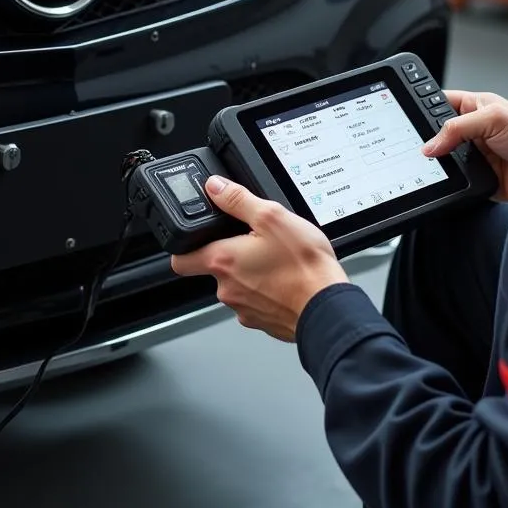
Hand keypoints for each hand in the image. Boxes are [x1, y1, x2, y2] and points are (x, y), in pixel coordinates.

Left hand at [171, 177, 349, 341]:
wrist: (328, 309)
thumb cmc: (304, 267)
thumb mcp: (272, 217)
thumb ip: (238, 200)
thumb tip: (215, 187)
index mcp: (223, 260)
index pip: (180, 260)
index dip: (184, 246)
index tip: (195, 238)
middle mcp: (226, 289)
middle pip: (214, 268)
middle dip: (231, 254)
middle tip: (256, 242)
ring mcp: (243, 308)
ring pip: (237, 285)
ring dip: (251, 272)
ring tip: (278, 260)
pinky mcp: (261, 321)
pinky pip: (256, 300)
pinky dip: (266, 289)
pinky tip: (286, 278)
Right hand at [423, 91, 507, 200]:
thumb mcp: (493, 118)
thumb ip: (458, 127)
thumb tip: (430, 144)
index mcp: (475, 107)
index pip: (440, 103)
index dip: (422, 108)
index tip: (407, 118)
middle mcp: (473, 131)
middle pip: (439, 135)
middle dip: (429, 141)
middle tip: (418, 146)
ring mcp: (476, 156)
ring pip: (445, 160)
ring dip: (440, 164)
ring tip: (432, 164)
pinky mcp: (480, 179)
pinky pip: (457, 182)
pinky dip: (452, 183)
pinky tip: (449, 181)